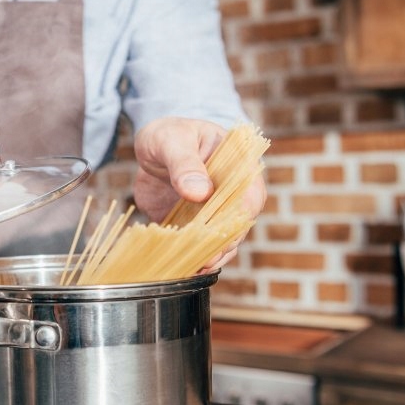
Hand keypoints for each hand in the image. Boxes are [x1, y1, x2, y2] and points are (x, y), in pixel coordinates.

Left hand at [132, 117, 266, 270]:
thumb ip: (184, 163)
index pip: (251, 196)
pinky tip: (184, 269)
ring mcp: (214, 214)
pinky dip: (193, 258)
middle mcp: (232, 195)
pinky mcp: (195, 226)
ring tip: (196, 268)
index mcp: (238, 167)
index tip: (224, 228)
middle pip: (238, 226)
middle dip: (224, 244)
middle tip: (206, 258)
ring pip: (221, 242)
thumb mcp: (172, 140)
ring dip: (211, 257)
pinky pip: (199, 247)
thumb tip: (200, 191)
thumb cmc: (169, 135)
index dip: (240, 214)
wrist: (153, 147)